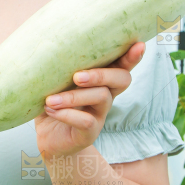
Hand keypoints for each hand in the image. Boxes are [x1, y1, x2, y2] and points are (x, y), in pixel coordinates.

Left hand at [35, 42, 144, 158]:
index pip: (121, 65)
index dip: (132, 56)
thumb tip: (45, 45)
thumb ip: (56, 67)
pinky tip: (50, 110)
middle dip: (101, 74)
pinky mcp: (90, 133)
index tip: (139, 45)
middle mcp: (105, 96)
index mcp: (100, 80)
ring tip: (51, 100)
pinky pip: (86, 121)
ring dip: (74, 97)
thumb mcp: (53, 82)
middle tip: (77, 77)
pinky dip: (67, 114)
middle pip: (121, 79)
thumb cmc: (51, 103)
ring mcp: (100, 114)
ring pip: (101, 97)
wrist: (47, 139)